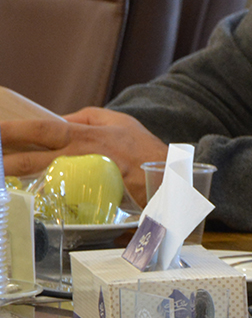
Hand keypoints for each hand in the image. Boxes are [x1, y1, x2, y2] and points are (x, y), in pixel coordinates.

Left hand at [2, 108, 166, 202]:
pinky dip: (38, 196)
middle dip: (5, 159)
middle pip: (32, 159)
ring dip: (16, 177)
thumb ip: (87, 118)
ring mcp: (82, 181)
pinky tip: (24, 197)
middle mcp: (80, 158)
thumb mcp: (119, 121)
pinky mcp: (87, 200)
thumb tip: (58, 120)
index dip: (14, 130)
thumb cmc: (144, 150)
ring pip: (39, 179)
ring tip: (0, 176)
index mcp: (86, 136)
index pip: (42, 129)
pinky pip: (56, 197)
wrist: (169, 179)